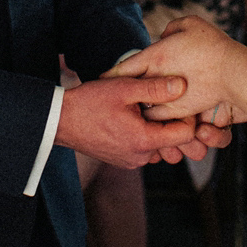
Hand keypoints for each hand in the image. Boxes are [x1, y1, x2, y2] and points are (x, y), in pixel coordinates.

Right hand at [54, 73, 201, 168]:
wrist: (59, 121)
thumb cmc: (89, 102)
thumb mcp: (124, 87)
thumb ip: (155, 87)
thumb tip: (183, 85)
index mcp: (143, 141)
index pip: (186, 135)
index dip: (187, 115)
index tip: (177, 100)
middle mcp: (140, 157)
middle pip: (174, 141)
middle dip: (172, 121)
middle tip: (161, 101)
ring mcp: (131, 161)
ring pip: (159, 145)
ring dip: (157, 127)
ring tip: (144, 108)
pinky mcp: (123, 160)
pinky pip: (145, 148)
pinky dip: (145, 134)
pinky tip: (133, 117)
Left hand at [109, 17, 239, 122]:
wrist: (236, 73)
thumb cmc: (214, 45)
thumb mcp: (191, 24)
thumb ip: (172, 29)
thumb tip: (164, 36)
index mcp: (156, 57)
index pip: (125, 68)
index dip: (111, 74)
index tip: (100, 79)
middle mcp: (158, 80)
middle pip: (132, 90)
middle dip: (122, 93)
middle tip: (111, 96)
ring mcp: (169, 99)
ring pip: (144, 108)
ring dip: (138, 107)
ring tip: (131, 108)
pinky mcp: (182, 113)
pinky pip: (161, 118)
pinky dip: (156, 117)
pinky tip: (155, 115)